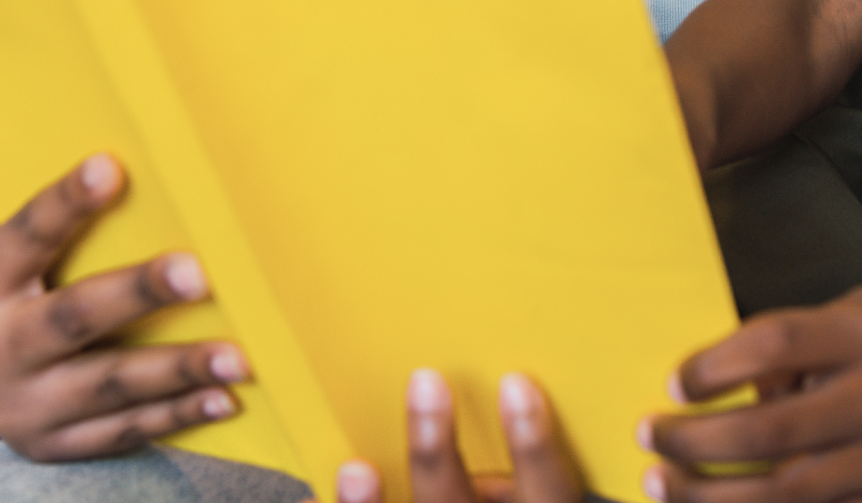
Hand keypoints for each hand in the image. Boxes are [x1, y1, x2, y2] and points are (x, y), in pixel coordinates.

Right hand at [0, 154, 249, 459]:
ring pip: (110, 384)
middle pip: (73, 317)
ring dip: (179, 368)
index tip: (109, 167)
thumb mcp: (25, 265)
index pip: (25, 237)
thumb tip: (168, 178)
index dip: (65, 203)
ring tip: (237, 356)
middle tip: (197, 274)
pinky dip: (177, 414)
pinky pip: (125, 430)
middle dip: (138, 294)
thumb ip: (74, 235)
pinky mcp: (53, 445)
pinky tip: (222, 398)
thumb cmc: (28, 296)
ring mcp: (23, 406)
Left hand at [335, 369, 579, 502]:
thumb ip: (507, 449)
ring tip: (355, 470)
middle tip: (423, 383)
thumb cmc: (489, 495)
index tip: (515, 381)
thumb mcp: (522, 487)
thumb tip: (456, 371)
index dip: (534, 444)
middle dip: (436, 453)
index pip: (551, 490)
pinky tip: (311, 499)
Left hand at [644, 280, 861, 502]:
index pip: (773, 346)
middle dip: (695, 442)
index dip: (713, 368)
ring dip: (714, 495)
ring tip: (665, 484)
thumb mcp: (854, 308)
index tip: (674, 383)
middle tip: (649, 436)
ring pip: (790, 492)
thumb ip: (794, 344)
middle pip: (772, 431)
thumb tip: (720, 384)